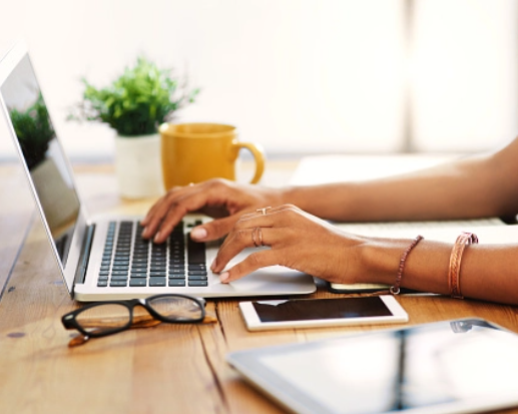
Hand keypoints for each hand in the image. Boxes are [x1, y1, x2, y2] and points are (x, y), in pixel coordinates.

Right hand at [141, 179, 283, 242]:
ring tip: (148, 226)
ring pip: (175, 195)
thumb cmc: (264, 208)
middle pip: (173, 197)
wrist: (277, 199)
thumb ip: (219, 228)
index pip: (182, 203)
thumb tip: (194, 234)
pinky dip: (170, 208)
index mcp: (215, 189)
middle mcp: (208, 185)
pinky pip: (184, 198)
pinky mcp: (209, 195)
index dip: (168, 221)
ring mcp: (208, 189)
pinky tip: (163, 217)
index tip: (160, 237)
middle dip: (158, 215)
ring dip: (160, 210)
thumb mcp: (243, 220)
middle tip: (147, 233)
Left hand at [211, 204, 367, 283]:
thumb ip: (284, 230)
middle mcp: (283, 217)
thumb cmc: (333, 246)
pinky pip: (254, 259)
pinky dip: (237, 269)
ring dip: (225, 255)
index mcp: (286, 210)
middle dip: (223, 244)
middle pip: (240, 225)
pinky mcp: (290, 251)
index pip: (248, 217)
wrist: (356, 253)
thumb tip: (261, 244)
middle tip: (215, 260)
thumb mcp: (304, 229)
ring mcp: (286, 233)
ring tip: (218, 269)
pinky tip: (230, 277)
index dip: (229, 232)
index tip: (221, 245)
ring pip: (243, 239)